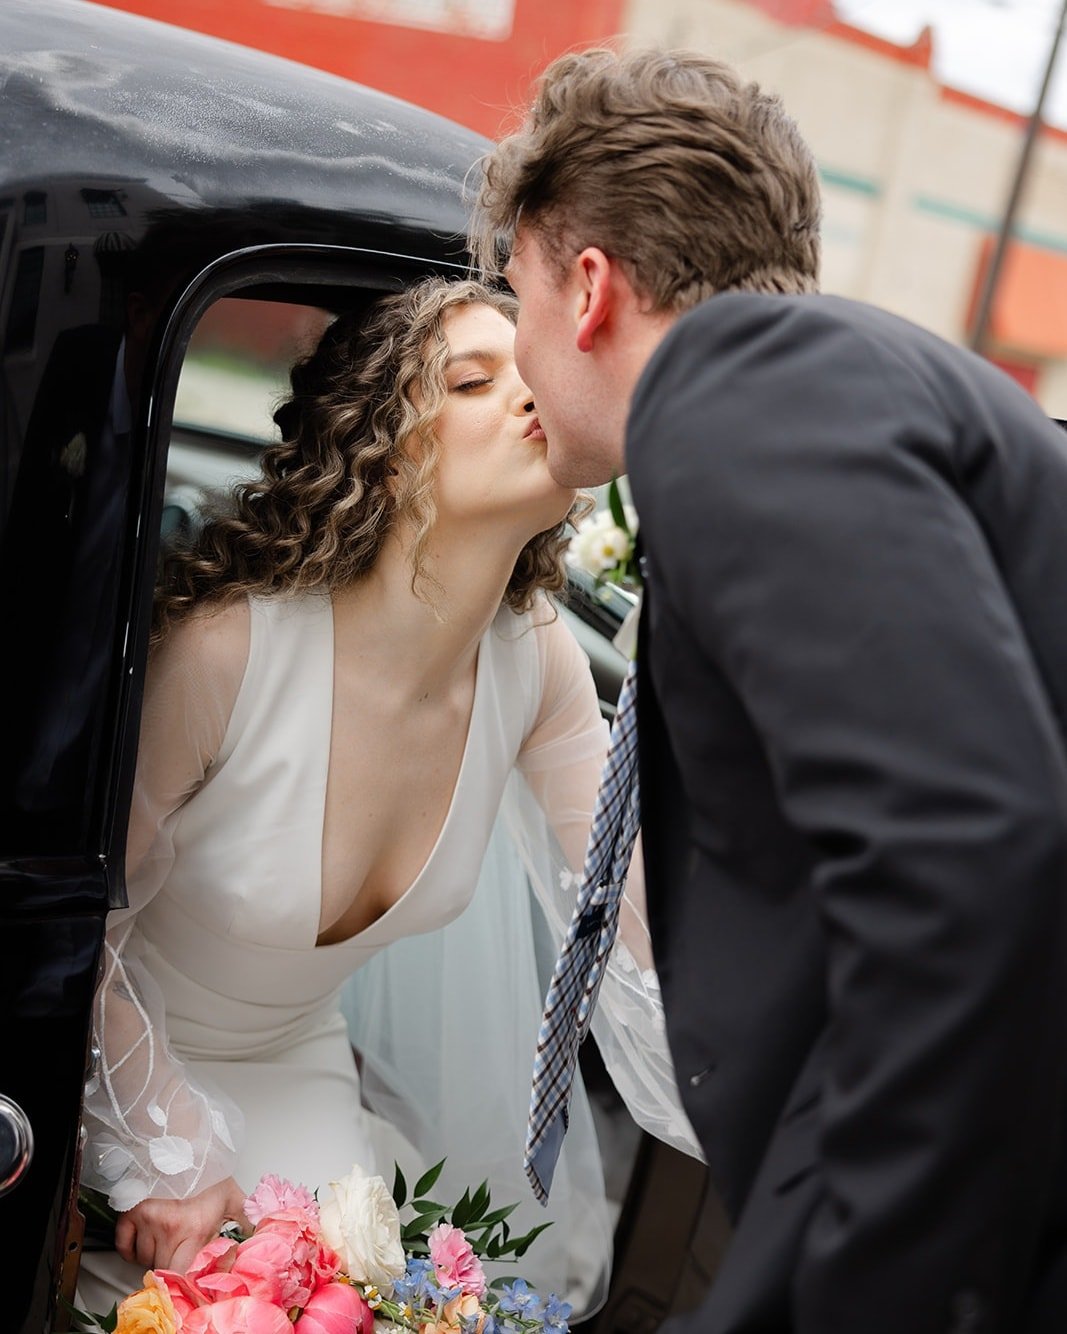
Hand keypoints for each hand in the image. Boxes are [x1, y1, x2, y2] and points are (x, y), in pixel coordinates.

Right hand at [114, 1176, 249, 1272]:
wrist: (183, 1142)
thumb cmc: (207, 1169)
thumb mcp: (232, 1196)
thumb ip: (245, 1221)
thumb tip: (260, 1237)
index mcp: (195, 1228)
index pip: (182, 1275)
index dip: (183, 1284)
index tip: (186, 1284)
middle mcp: (169, 1228)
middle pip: (162, 1270)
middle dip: (171, 1267)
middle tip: (180, 1255)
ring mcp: (147, 1220)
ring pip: (144, 1259)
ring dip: (153, 1255)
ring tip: (167, 1240)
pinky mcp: (130, 1212)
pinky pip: (124, 1245)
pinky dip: (130, 1249)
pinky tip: (143, 1241)